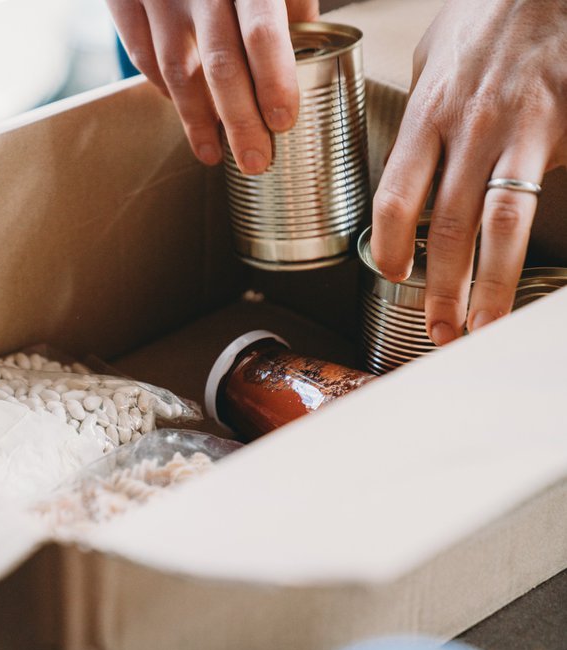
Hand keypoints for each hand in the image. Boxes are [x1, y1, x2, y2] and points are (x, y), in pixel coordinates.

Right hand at [105, 0, 318, 171]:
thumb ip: (287, 0)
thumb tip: (307, 52)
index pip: (263, 32)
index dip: (273, 82)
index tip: (284, 121)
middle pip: (219, 65)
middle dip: (239, 121)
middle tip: (256, 160)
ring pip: (175, 70)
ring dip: (196, 120)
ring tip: (214, 153)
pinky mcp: (123, 0)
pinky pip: (142, 56)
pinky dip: (163, 88)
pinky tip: (182, 109)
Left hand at [369, 0, 566, 344]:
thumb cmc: (486, 17)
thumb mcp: (431, 62)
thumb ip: (421, 119)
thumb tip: (413, 161)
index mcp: (426, 116)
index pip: (395, 198)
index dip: (389, 247)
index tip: (391, 274)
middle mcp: (468, 131)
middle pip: (446, 226)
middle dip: (440, 287)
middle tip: (438, 329)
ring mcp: (517, 135)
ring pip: (499, 225)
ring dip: (488, 284)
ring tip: (480, 324)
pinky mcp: (556, 135)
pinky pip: (540, 199)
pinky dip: (530, 243)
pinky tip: (526, 278)